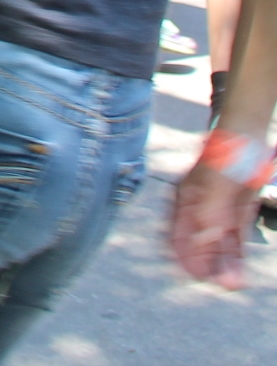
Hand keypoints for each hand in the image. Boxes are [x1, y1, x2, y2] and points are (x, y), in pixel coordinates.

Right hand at [170, 162, 260, 288]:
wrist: (247, 136)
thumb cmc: (225, 156)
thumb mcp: (215, 187)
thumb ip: (208, 215)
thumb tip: (201, 245)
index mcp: (182, 202)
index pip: (175, 236)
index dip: (180, 257)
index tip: (190, 276)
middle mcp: (198, 211)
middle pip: (198, 246)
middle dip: (208, 267)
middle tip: (221, 285)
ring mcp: (218, 213)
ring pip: (218, 248)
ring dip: (224, 267)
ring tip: (233, 285)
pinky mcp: (237, 215)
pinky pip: (235, 243)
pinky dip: (237, 259)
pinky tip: (240, 273)